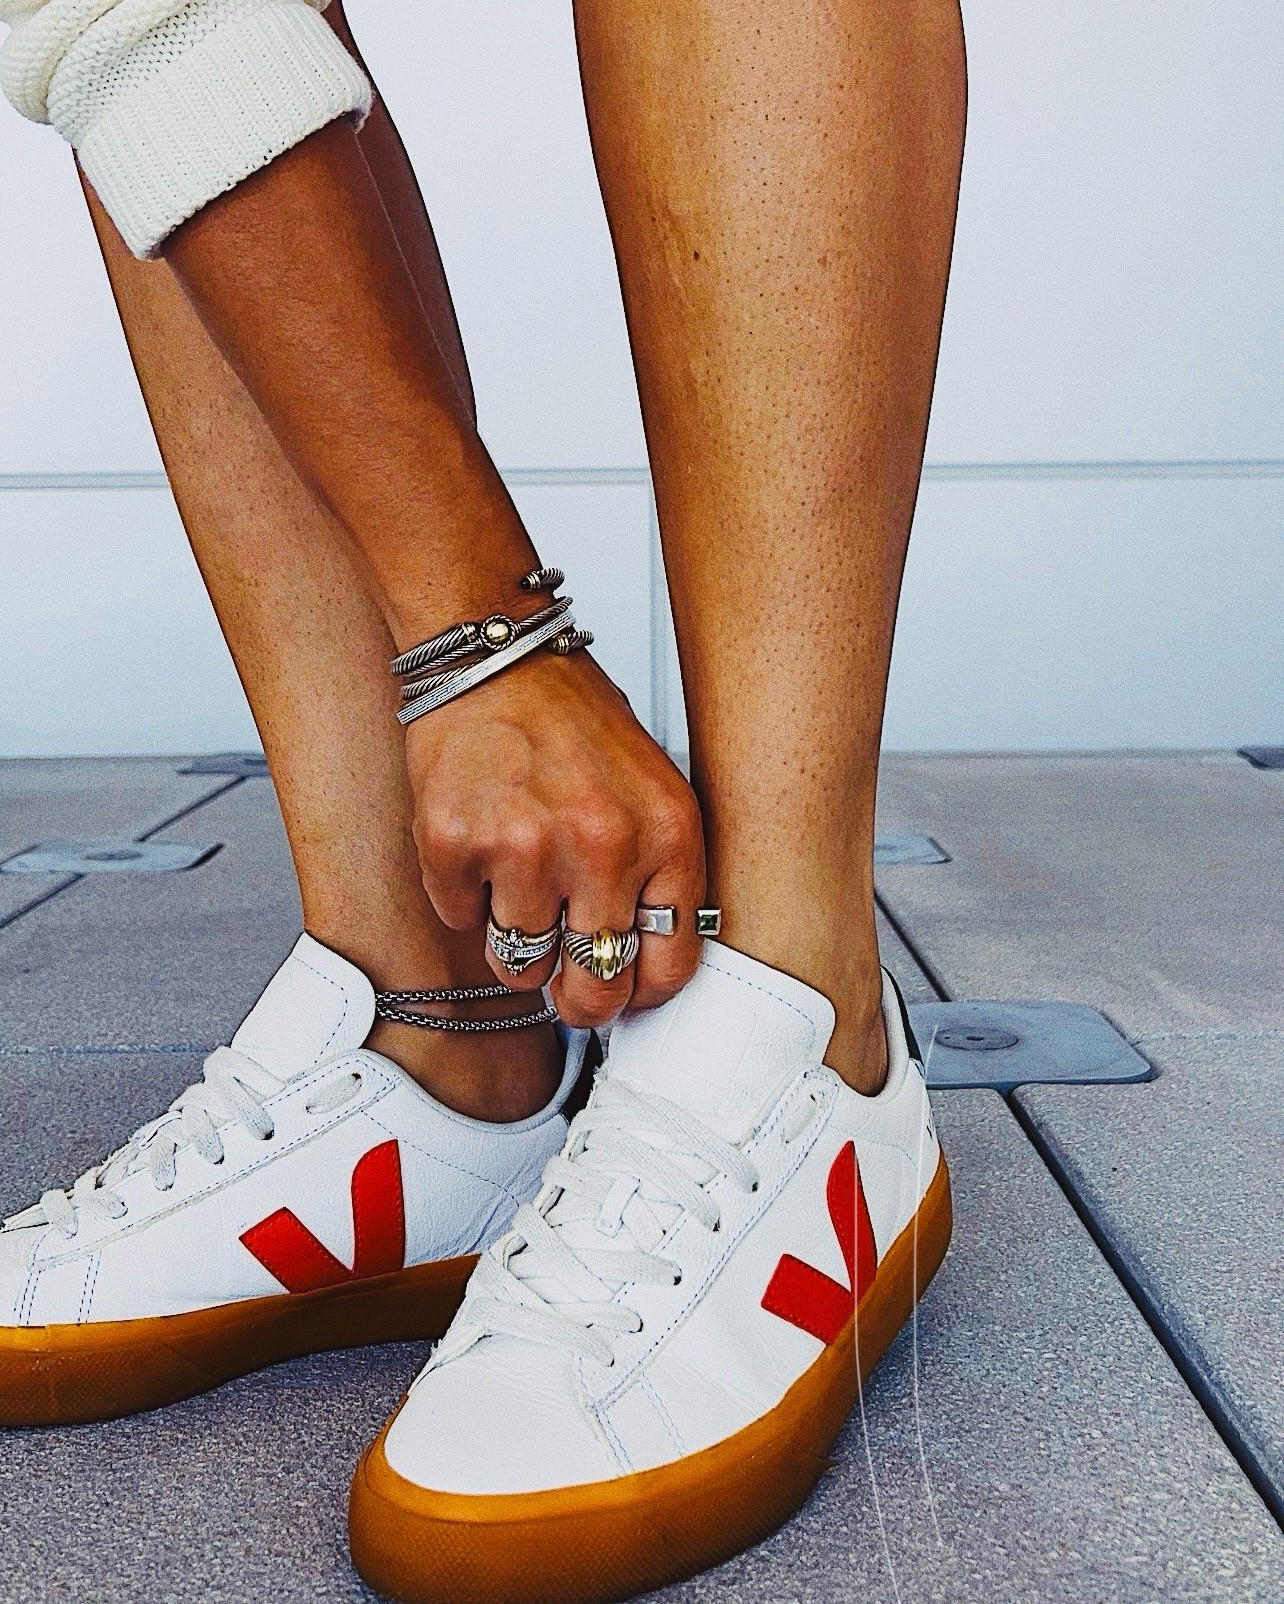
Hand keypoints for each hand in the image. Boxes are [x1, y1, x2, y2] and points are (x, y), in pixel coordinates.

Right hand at [405, 649, 704, 1026]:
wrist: (496, 659)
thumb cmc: (572, 721)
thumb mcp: (653, 792)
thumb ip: (658, 877)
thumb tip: (645, 967)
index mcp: (665, 835)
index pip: (669, 966)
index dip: (640, 990)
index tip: (623, 986)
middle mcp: (602, 846)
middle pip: (595, 987)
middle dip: (578, 995)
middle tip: (564, 978)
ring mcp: (526, 848)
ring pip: (521, 965)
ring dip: (517, 938)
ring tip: (519, 879)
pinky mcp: (457, 844)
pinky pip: (461, 920)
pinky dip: (466, 895)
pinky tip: (481, 842)